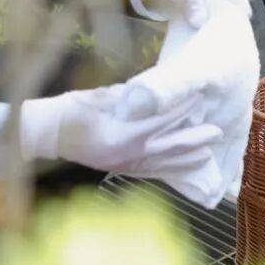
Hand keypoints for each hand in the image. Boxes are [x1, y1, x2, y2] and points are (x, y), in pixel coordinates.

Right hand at [17, 85, 221, 173]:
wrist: (47, 133)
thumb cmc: (73, 110)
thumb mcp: (103, 97)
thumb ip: (131, 97)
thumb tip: (156, 93)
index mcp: (124, 135)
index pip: (163, 122)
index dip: (184, 111)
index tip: (201, 99)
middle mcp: (128, 155)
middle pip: (171, 147)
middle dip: (196, 140)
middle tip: (217, 131)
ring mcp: (125, 165)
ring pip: (164, 163)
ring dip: (188, 158)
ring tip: (208, 154)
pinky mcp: (121, 169)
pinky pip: (152, 171)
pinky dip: (169, 169)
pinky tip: (182, 167)